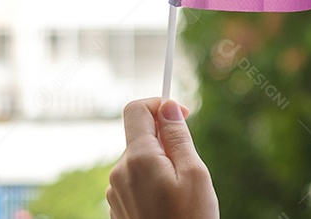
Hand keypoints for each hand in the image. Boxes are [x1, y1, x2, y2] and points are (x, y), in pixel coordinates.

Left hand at [107, 98, 219, 218]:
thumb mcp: (195, 174)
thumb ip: (179, 138)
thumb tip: (167, 107)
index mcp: (138, 159)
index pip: (136, 110)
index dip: (160, 103)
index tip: (182, 115)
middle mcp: (119, 172)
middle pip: (141, 137)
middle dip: (166, 141)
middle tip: (190, 167)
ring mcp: (116, 191)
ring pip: (140, 160)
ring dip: (162, 164)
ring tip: (181, 192)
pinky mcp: (118, 206)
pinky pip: (136, 180)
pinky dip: (154, 182)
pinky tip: (169, 204)